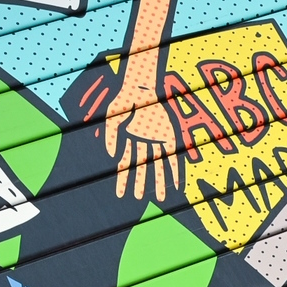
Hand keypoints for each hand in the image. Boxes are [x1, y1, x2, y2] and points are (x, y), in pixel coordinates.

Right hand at [101, 83, 181, 204]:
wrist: (142, 87)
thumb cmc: (124, 100)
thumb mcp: (112, 118)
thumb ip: (110, 136)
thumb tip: (112, 156)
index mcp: (129, 140)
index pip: (125, 165)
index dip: (122, 180)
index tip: (120, 195)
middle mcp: (143, 142)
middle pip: (141, 167)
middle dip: (139, 184)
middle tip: (137, 199)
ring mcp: (156, 139)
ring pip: (157, 165)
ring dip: (158, 182)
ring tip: (160, 198)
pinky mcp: (169, 136)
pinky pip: (172, 156)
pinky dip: (174, 169)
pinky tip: (176, 183)